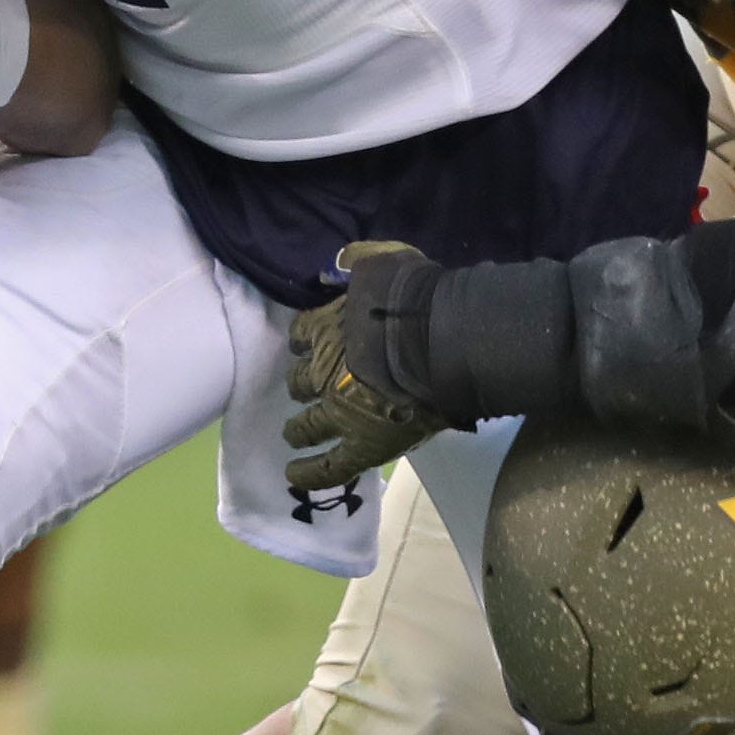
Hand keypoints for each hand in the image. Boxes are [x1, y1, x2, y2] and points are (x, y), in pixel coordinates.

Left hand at [284, 240, 450, 494]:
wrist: (441, 341)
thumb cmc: (417, 297)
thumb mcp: (383, 259)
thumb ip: (356, 261)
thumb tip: (336, 265)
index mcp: (325, 328)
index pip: (301, 334)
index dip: (305, 339)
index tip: (307, 343)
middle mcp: (323, 372)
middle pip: (300, 382)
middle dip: (301, 385)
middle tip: (302, 390)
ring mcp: (339, 412)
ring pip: (306, 425)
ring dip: (298, 429)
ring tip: (294, 433)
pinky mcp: (361, 444)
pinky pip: (330, 466)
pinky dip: (310, 472)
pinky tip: (294, 476)